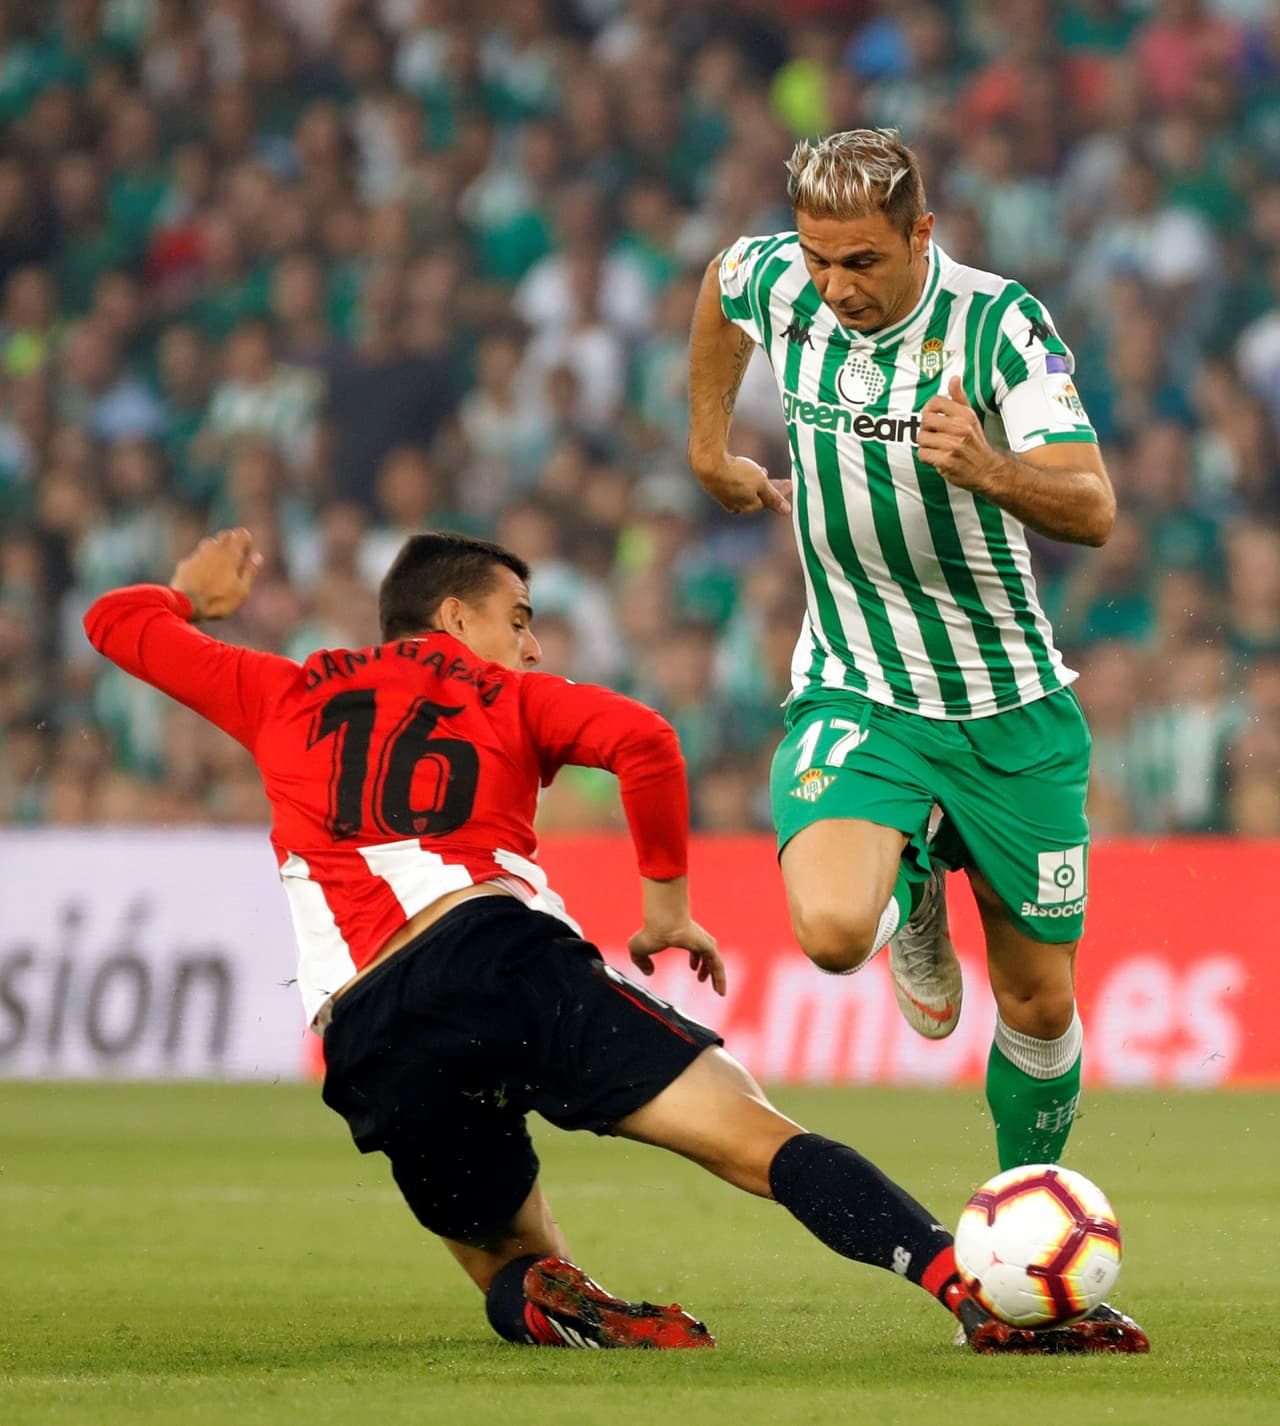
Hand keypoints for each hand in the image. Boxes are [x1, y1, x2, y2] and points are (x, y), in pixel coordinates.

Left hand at [170, 528, 262, 620]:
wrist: (186, 605)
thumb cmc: (219, 600)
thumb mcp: (242, 591)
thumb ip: (249, 571)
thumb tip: (258, 557)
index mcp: (231, 555)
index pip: (241, 534)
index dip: (246, 540)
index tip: (247, 552)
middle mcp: (214, 550)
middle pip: (225, 534)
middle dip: (232, 541)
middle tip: (236, 557)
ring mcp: (198, 555)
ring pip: (209, 542)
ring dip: (216, 548)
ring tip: (220, 564)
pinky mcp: (186, 563)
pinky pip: (197, 556)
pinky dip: (203, 560)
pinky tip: (203, 574)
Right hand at [628, 920, 726, 996]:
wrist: (662, 924)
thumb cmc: (650, 933)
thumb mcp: (638, 949)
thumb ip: (641, 962)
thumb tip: (649, 972)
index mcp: (683, 935)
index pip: (694, 947)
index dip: (695, 958)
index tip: (693, 968)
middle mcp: (697, 937)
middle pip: (707, 954)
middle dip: (707, 967)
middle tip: (703, 979)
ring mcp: (703, 941)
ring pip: (715, 962)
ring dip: (718, 977)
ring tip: (719, 992)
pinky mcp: (708, 947)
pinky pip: (718, 966)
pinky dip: (721, 979)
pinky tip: (721, 992)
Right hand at [694, 454, 791, 516]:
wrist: (709, 465)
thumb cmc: (737, 474)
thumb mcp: (761, 484)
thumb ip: (774, 497)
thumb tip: (786, 511)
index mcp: (749, 507)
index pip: (769, 502)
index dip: (780, 492)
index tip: (790, 483)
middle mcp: (737, 506)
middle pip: (758, 498)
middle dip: (770, 489)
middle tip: (780, 480)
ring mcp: (725, 498)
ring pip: (746, 492)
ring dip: (756, 483)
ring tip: (762, 472)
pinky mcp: (717, 488)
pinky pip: (735, 486)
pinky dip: (743, 480)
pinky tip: (744, 471)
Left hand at [917, 376, 1000, 492]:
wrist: (988, 470)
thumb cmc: (976, 443)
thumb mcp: (971, 418)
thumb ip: (959, 398)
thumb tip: (954, 378)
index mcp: (965, 415)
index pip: (935, 402)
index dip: (928, 410)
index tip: (932, 418)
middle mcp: (960, 428)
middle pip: (925, 421)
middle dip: (926, 429)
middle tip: (935, 436)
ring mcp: (953, 445)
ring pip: (921, 438)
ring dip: (926, 445)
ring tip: (938, 448)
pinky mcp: (946, 461)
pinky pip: (922, 454)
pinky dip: (926, 457)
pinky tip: (937, 458)